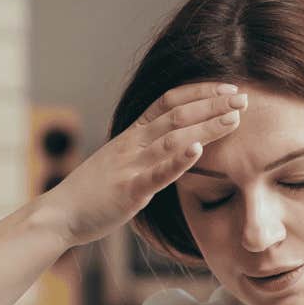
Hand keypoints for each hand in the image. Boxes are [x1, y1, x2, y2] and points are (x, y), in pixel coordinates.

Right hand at [36, 80, 249, 247]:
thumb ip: (146, 149)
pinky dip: (178, 160)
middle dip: (213, 105)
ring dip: (206, 126)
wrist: (59, 215)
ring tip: (234, 119)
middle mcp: (132, 144)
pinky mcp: (128, 191)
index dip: (200, 93)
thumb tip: (178, 142)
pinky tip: (198, 149)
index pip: (169, 102)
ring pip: (173, 139)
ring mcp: (130, 166)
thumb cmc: (92, 191)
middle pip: (177, 115)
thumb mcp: (121, 161)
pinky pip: (156, 173)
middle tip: (244, 99)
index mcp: (131, 135)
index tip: (229, 90)